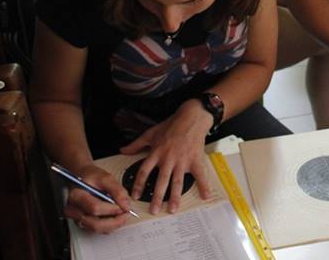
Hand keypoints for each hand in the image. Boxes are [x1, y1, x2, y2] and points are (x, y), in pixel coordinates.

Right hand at [64, 164, 131, 233]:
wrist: (79, 178)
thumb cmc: (90, 177)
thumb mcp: (105, 178)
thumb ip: (117, 191)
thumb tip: (126, 206)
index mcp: (76, 196)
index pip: (95, 208)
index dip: (112, 209)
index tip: (124, 206)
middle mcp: (73, 210)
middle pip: (95, 224)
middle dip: (114, 221)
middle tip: (126, 214)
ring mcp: (76, 218)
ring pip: (96, 229)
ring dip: (112, 224)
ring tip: (122, 214)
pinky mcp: (81, 222)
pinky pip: (96, 229)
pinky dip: (108, 225)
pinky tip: (114, 217)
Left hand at [119, 100, 213, 214]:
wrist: (191, 117)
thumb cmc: (171, 125)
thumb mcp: (151, 133)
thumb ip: (136, 144)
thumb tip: (123, 150)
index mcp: (157, 153)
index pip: (145, 171)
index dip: (139, 184)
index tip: (135, 196)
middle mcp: (168, 159)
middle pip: (161, 181)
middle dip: (157, 197)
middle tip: (154, 211)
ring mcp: (182, 161)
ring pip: (177, 182)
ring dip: (175, 197)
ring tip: (173, 209)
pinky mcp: (195, 160)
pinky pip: (200, 175)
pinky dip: (204, 185)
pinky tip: (206, 195)